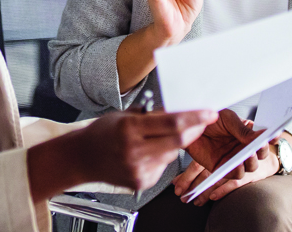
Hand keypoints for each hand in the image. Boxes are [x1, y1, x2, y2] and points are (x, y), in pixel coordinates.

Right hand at [72, 110, 217, 190]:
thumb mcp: (124, 116)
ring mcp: (138, 169)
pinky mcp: (141, 182)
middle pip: (178, 141)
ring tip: (158, 136)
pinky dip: (161, 157)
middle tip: (204, 121)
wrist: (82, 159)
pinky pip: (162, 167)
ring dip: (175, 143)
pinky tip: (146, 152)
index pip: (172, 123)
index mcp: (130, 128)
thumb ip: (151, 115)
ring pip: (171, 154)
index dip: (195, 117)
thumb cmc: (102, 134)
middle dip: (195, 129)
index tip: (209, 112)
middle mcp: (135, 150)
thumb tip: (179, 110)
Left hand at [176, 110, 270, 201]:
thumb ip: (242, 129)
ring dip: (250, 163)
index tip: (275, 134)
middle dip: (261, 152)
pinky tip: (235, 166)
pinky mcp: (221, 168)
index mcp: (247, 134)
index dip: (273, 137)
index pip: (264, 138)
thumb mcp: (228, 119)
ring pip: (249, 168)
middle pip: (260, 155)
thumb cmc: (210, 120)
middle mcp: (243, 148)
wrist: (188, 127)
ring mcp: (233, 159)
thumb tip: (257, 138)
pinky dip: (236, 172)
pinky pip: (232, 176)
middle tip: (257, 147)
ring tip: (247, 156)